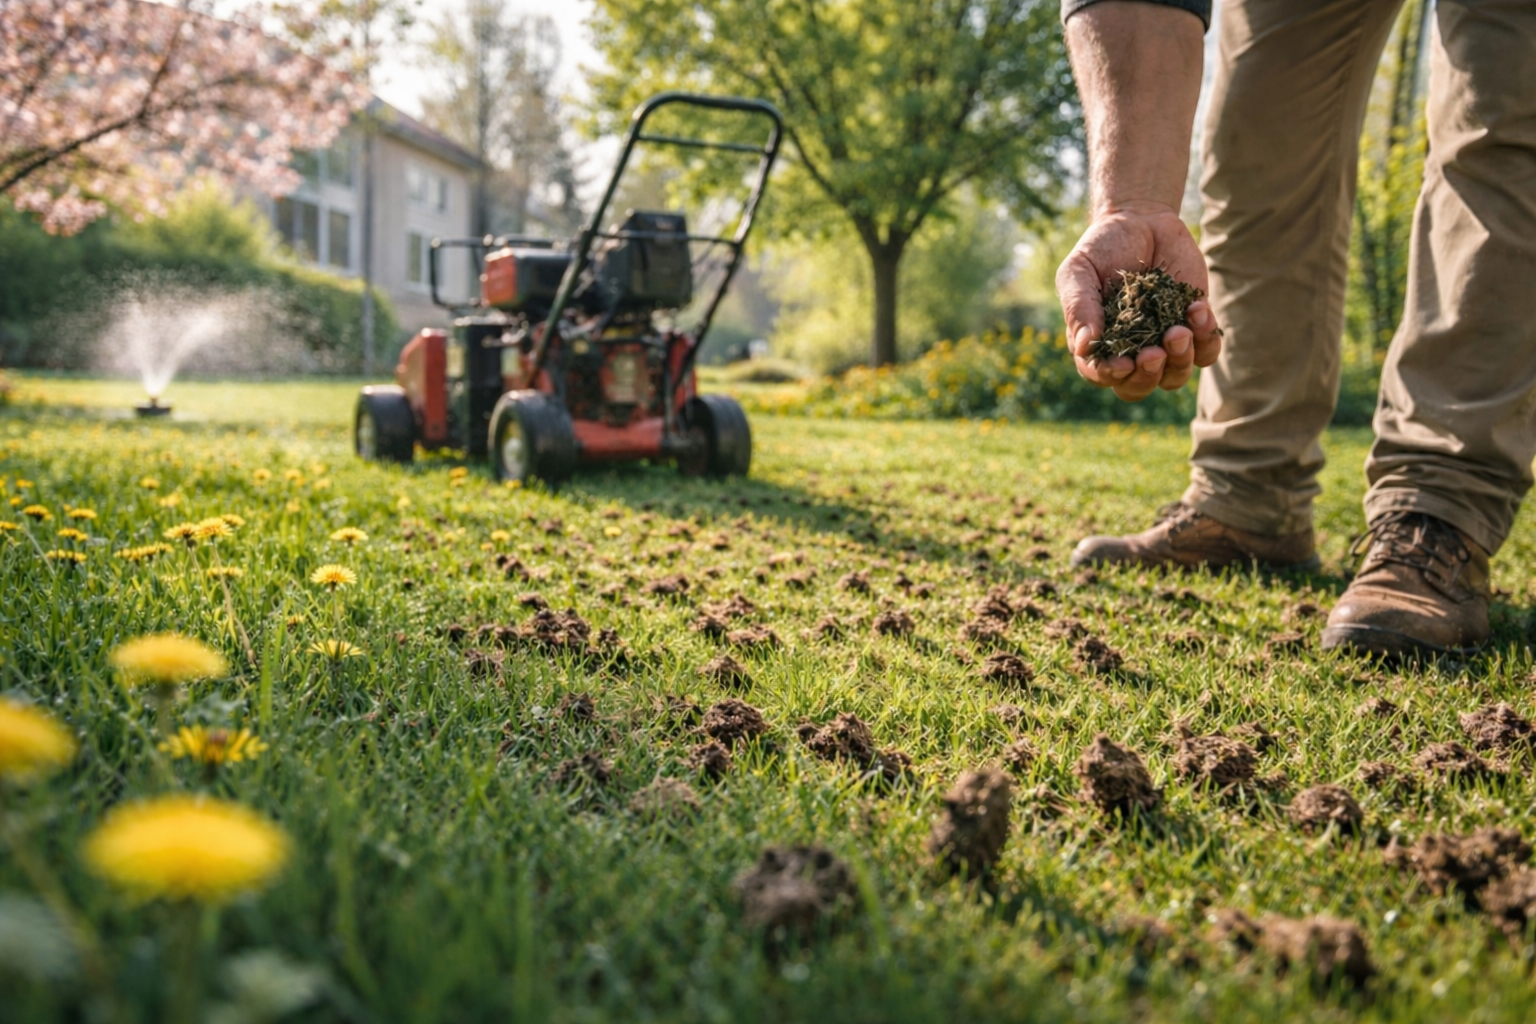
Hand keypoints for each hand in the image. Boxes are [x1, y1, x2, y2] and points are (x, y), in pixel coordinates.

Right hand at [1055, 204, 1221, 400]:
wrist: (1139, 220)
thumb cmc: (1101, 249)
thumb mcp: (1078, 272)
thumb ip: (1079, 308)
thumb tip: (1085, 347)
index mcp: (1099, 344)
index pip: (1102, 375)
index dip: (1112, 375)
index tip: (1123, 363)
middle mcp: (1132, 350)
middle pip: (1139, 387)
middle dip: (1148, 375)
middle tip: (1154, 351)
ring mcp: (1165, 341)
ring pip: (1175, 377)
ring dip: (1179, 360)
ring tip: (1179, 330)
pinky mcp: (1195, 326)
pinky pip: (1207, 351)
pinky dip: (1206, 338)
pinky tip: (1198, 309)